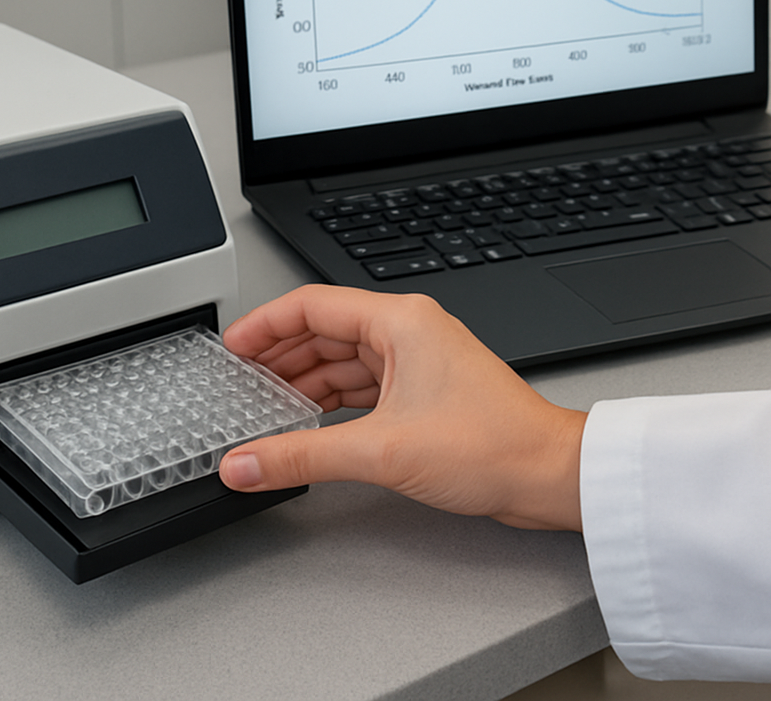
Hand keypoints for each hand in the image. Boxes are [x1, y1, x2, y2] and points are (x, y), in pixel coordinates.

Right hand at [218, 285, 585, 530]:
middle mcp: (407, 331)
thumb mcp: (380, 450)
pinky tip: (307, 420)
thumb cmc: (493, 445)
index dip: (264, 324)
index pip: (311, 305)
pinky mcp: (421, 390)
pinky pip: (361, 384)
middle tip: (241, 381)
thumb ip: (301, 455)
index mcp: (399, 321)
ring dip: (304, 381)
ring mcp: (415, 360)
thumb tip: (247, 462)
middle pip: (323, 331)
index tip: (232, 347)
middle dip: (279, 356)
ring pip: (341, 360)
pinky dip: (331, 400)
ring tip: (265, 405)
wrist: (549, 476)